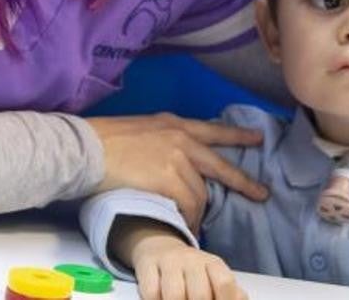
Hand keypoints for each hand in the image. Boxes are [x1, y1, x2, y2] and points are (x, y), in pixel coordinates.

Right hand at [86, 113, 267, 231]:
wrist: (87, 148)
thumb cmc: (104, 140)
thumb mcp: (141, 129)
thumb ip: (162, 141)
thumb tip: (171, 159)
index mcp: (173, 124)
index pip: (213, 130)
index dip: (237, 135)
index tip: (257, 138)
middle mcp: (180, 138)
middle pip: (221, 165)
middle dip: (243, 181)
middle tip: (260, 193)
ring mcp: (177, 158)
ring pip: (200, 193)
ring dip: (197, 212)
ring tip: (192, 224)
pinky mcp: (169, 177)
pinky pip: (187, 204)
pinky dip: (186, 217)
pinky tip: (183, 224)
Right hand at [132, 231, 247, 299]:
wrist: (161, 248)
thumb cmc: (193, 273)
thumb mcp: (214, 278)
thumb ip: (230, 294)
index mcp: (213, 264)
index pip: (225, 283)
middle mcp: (192, 260)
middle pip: (200, 295)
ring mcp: (169, 262)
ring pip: (174, 295)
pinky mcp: (147, 265)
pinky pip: (151, 293)